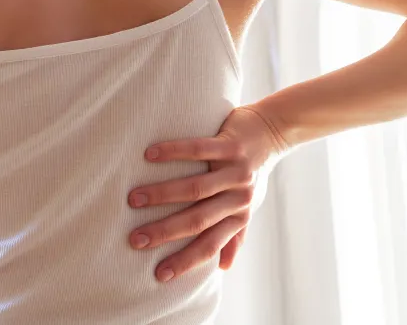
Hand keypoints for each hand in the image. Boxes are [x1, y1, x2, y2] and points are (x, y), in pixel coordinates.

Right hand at [127, 106, 286, 280]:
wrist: (273, 131)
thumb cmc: (253, 173)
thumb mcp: (249, 206)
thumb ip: (235, 234)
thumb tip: (223, 268)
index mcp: (239, 215)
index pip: (210, 245)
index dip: (185, 261)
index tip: (159, 275)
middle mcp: (239, 197)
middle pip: (197, 220)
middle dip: (164, 232)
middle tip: (135, 239)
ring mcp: (236, 171)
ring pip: (195, 188)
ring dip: (161, 194)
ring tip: (134, 199)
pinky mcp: (231, 146)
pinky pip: (199, 149)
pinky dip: (173, 151)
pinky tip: (150, 155)